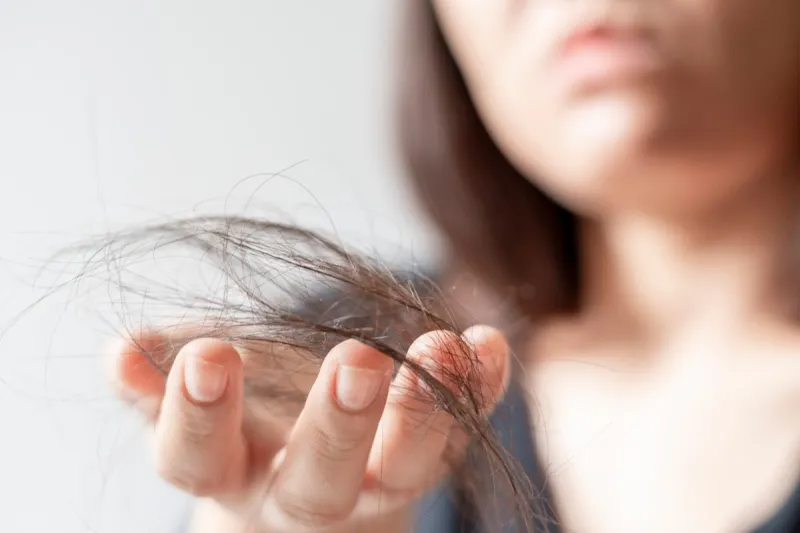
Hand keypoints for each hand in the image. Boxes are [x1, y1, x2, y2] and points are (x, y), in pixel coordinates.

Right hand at [112, 326, 509, 531]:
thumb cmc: (241, 420)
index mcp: (227, 471)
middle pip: (319, 480)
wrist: (305, 472)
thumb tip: (121, 352)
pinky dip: (480, 390)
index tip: (209, 354)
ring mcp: (372, 485)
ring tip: (447, 345)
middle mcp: (300, 492)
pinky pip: (461, 434)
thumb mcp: (192, 404)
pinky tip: (488, 343)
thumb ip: (157, 381)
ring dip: (427, 407)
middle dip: (337, 423)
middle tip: (356, 359)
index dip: (198, 414)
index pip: (199, 459)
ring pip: (404, 470)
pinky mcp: (425, 460)